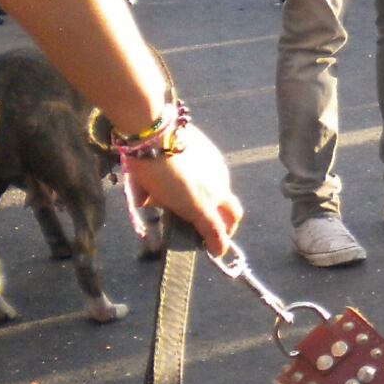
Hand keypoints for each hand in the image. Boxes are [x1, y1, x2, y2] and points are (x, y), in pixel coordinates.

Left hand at [124, 124, 242, 256]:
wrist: (155, 133)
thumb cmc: (150, 169)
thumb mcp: (154, 196)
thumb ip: (165, 208)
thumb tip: (160, 209)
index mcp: (204, 204)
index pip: (219, 233)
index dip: (219, 244)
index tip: (216, 251)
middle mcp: (218, 188)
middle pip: (233, 214)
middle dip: (228, 226)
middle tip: (215, 230)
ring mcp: (219, 169)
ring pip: (223, 192)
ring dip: (215, 201)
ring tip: (193, 198)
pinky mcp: (213, 153)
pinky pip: (216, 174)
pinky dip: (208, 182)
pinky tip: (189, 176)